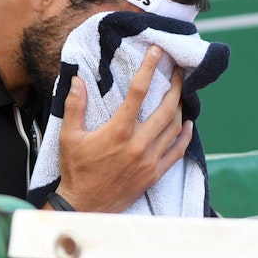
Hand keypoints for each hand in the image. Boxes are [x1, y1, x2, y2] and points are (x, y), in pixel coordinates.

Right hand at [56, 45, 193, 212]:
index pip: (139, 92)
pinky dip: (184, 136)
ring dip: (180, 108)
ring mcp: (149, 161)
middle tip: (178, 71)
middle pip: (166, 108)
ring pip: (174, 128)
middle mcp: (138, 145)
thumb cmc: (76, 171)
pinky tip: (187, 124)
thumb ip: (75, 106)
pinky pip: (177, 152)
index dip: (149, 68)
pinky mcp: (155, 174)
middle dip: (175, 86)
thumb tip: (77, 79)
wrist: (85, 206)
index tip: (157, 52)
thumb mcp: (69, 137)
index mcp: (117, 132)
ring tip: (181, 94)